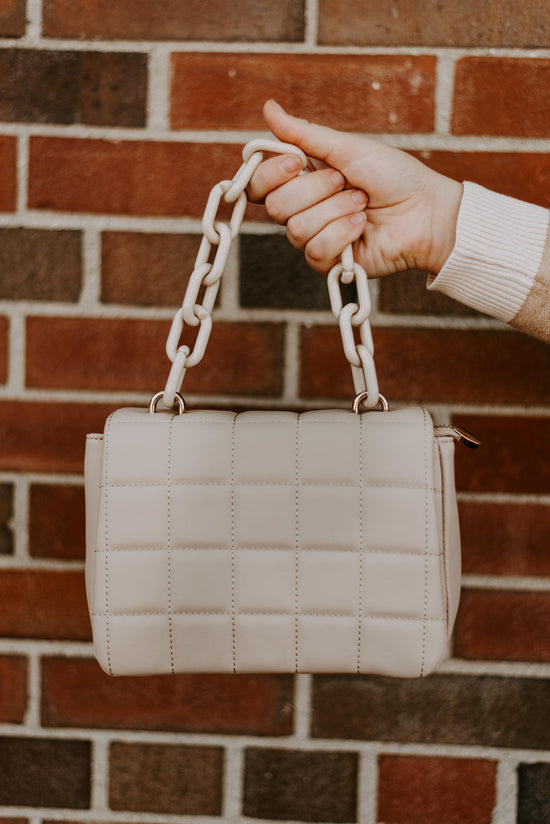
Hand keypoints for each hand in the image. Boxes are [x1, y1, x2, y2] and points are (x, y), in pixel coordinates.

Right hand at [247, 100, 462, 276]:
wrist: (425, 211)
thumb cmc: (393, 176)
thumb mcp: (347, 148)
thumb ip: (304, 134)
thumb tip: (269, 108)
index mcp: (302, 180)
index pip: (259, 184)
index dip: (269, 174)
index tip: (294, 162)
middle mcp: (303, 210)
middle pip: (275, 206)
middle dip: (315, 190)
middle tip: (344, 182)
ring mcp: (315, 238)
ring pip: (296, 229)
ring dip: (336, 211)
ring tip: (362, 205)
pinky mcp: (329, 264)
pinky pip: (316, 251)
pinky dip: (343, 233)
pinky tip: (362, 226)